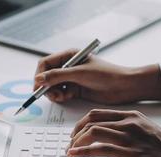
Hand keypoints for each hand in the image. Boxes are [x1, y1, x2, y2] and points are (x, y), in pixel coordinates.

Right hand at [34, 49, 160, 103]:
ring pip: (52, 86)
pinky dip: (60, 97)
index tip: (37, 86)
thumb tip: (38, 80)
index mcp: (69, 56)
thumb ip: (58, 76)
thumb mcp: (79, 73)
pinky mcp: (74, 89)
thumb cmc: (105, 74)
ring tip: (60, 96)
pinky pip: (60, 93)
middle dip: (45, 85)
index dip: (39, 74)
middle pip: (47, 75)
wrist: (123, 87)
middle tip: (49, 94)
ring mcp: (71, 78)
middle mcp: (68, 66)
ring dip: (52, 92)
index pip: (45, 63)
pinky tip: (66, 97)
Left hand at [66, 109, 160, 156]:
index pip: (97, 113)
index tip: (75, 133)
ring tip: (71, 151)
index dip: (81, 122)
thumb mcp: (145, 130)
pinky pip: (100, 149)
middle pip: (91, 120)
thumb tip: (108, 134)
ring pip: (93, 132)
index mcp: (131, 115)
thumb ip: (127, 128)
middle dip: (75, 131)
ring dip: (76, 142)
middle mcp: (128, 122)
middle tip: (70, 142)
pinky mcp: (131, 153)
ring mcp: (129, 137)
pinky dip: (83, 152)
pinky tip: (76, 155)